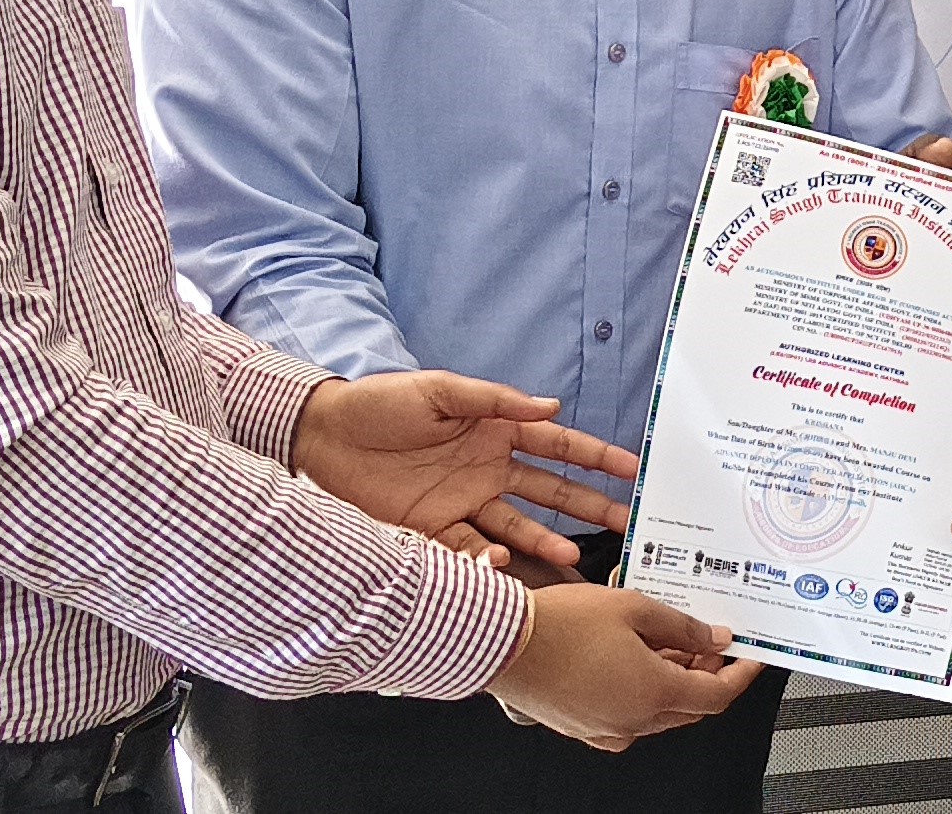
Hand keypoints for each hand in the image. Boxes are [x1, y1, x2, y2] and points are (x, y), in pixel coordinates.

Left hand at [291, 372, 633, 570]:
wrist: (319, 438)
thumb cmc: (379, 404)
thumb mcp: (439, 391)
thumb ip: (494, 400)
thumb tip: (550, 405)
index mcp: (493, 432)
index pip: (555, 444)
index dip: (594, 456)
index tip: (631, 468)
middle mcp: (486, 471)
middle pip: (549, 492)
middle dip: (589, 506)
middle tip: (626, 523)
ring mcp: (462, 505)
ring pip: (518, 528)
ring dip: (546, 542)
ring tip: (574, 558)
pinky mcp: (432, 532)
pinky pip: (470, 550)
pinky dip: (489, 559)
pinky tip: (501, 561)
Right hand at [485, 583, 763, 750]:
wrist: (502, 643)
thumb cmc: (559, 625)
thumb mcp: (634, 608)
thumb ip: (681, 626)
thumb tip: (712, 637)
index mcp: (654, 693)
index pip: (717, 694)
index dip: (741, 674)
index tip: (751, 657)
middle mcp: (633, 720)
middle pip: (691, 706)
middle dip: (707, 673)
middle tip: (709, 640)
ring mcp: (606, 729)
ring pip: (660, 713)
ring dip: (674, 681)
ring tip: (668, 640)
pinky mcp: (582, 727)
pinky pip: (627, 718)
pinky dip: (642, 694)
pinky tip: (633, 660)